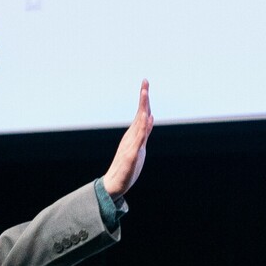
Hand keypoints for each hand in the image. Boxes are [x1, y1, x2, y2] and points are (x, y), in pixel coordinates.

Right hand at [99, 80, 152, 198]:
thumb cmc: (127, 168)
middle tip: (145, 81)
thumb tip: (150, 116)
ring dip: (142, 108)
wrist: (114, 184)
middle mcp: (132, 137)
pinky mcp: (131, 155)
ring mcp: (131, 145)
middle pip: (140, 114)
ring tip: (145, 94)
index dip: (145, 99)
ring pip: (138, 124)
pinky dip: (142, 128)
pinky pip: (138, 140)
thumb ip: (144, 132)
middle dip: (143, 98)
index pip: (142, 114)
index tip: (145, 83)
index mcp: (134, 135)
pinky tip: (146, 118)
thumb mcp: (139, 147)